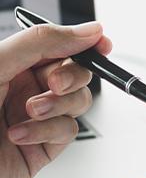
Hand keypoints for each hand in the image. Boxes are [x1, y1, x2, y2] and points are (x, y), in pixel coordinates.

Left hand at [0, 22, 111, 177]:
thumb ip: (42, 42)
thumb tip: (87, 31)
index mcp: (13, 63)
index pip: (59, 45)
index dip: (83, 42)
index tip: (100, 43)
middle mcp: (26, 88)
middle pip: (76, 72)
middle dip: (71, 76)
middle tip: (54, 83)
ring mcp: (37, 118)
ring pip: (78, 101)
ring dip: (58, 105)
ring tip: (30, 112)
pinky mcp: (43, 147)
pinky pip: (68, 130)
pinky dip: (48, 131)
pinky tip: (19, 134)